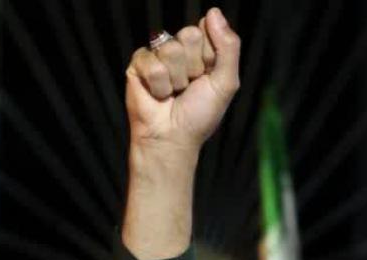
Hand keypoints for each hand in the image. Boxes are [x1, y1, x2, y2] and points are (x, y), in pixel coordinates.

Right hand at [124, 7, 239, 158]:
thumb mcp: (226, 82)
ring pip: (171, 50)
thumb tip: (213, 11)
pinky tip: (157, 95)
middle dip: (193, 67)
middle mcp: (179, 49)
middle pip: (189, 35)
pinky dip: (158, 86)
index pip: (207, 31)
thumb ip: (228, 46)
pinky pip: (152, 63)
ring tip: (173, 94)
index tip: (206, 78)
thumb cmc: (199, 115)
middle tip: (188, 87)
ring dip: (176, 80)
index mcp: (201, 51)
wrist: (173, 139)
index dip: (210, 58)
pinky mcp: (138, 64)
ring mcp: (158, 55)